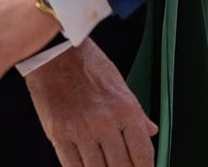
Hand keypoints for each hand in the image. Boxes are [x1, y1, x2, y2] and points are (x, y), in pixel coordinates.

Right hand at [26, 40, 156, 166]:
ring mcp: (81, 130)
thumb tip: (152, 131)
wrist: (55, 53)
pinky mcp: (59, 134)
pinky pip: (72, 166)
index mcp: (126, 109)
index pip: (143, 154)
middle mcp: (105, 122)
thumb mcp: (120, 84)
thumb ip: (137, 113)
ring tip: (103, 166)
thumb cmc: (87, 64)